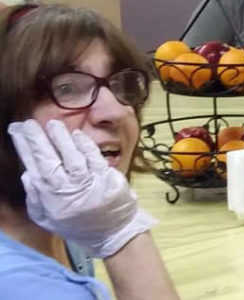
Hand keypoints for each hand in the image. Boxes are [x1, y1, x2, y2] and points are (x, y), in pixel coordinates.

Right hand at [7, 120, 155, 258]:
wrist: (113, 234)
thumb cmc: (78, 224)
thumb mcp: (48, 218)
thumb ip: (36, 198)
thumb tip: (27, 174)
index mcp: (51, 198)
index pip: (34, 168)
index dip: (25, 149)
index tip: (17, 131)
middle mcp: (67, 190)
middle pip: (49, 161)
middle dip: (38, 140)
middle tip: (28, 123)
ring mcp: (88, 183)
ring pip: (71, 157)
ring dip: (61, 139)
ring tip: (52, 124)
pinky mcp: (107, 179)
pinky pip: (93, 159)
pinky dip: (85, 145)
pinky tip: (76, 134)